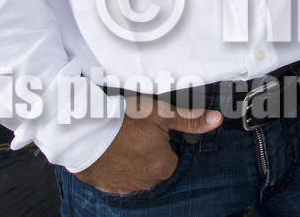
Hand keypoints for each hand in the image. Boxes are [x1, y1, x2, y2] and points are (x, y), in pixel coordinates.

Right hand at [74, 96, 221, 194]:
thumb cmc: (123, 120)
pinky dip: (115, 167)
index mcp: (162, 166)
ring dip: (131, 161)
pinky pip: (116, 179)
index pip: (172, 159)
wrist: (84, 129)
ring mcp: (123, 186)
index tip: (152, 132)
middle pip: (154, 167)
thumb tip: (216, 120)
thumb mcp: (161, 113)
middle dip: (148, 153)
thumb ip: (190, 119)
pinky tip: (110, 151)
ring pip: (135, 174)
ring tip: (122, 141)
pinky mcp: (104, 185)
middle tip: (136, 134)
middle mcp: (144, 181)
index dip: (163, 143)